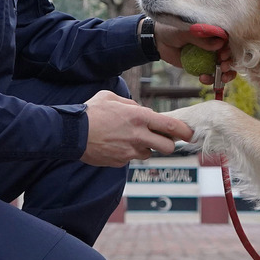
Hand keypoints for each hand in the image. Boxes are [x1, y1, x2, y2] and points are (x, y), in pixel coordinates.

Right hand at [81, 90, 195, 166]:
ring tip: (127, 138)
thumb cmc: (90, 112)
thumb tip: (139, 110)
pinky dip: (127, 153)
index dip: (184, 131)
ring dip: (144, 147)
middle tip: (161, 139)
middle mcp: (138, 136)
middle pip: (167, 147)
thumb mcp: (111, 97)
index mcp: (138, 117)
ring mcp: (129, 151)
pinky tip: (114, 144)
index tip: (189, 133)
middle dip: (168, 144)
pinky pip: (130, 159)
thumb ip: (130, 104)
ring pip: (148, 153)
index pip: (171, 127)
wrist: (71, 133)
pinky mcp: (120, 162)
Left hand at [151, 19, 237, 84]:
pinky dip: (211, 79)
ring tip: (220, 77)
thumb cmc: (172, 29)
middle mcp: (215, 44)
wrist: (158, 41)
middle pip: (230, 56)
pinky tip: (203, 78)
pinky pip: (211, 75)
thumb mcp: (186, 31)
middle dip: (230, 64)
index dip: (231, 49)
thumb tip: (220, 43)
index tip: (224, 55)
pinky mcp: (202, 67)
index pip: (230, 41)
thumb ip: (201, 38)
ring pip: (224, 68)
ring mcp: (209, 56)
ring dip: (225, 74)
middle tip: (223, 67)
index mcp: (214, 32)